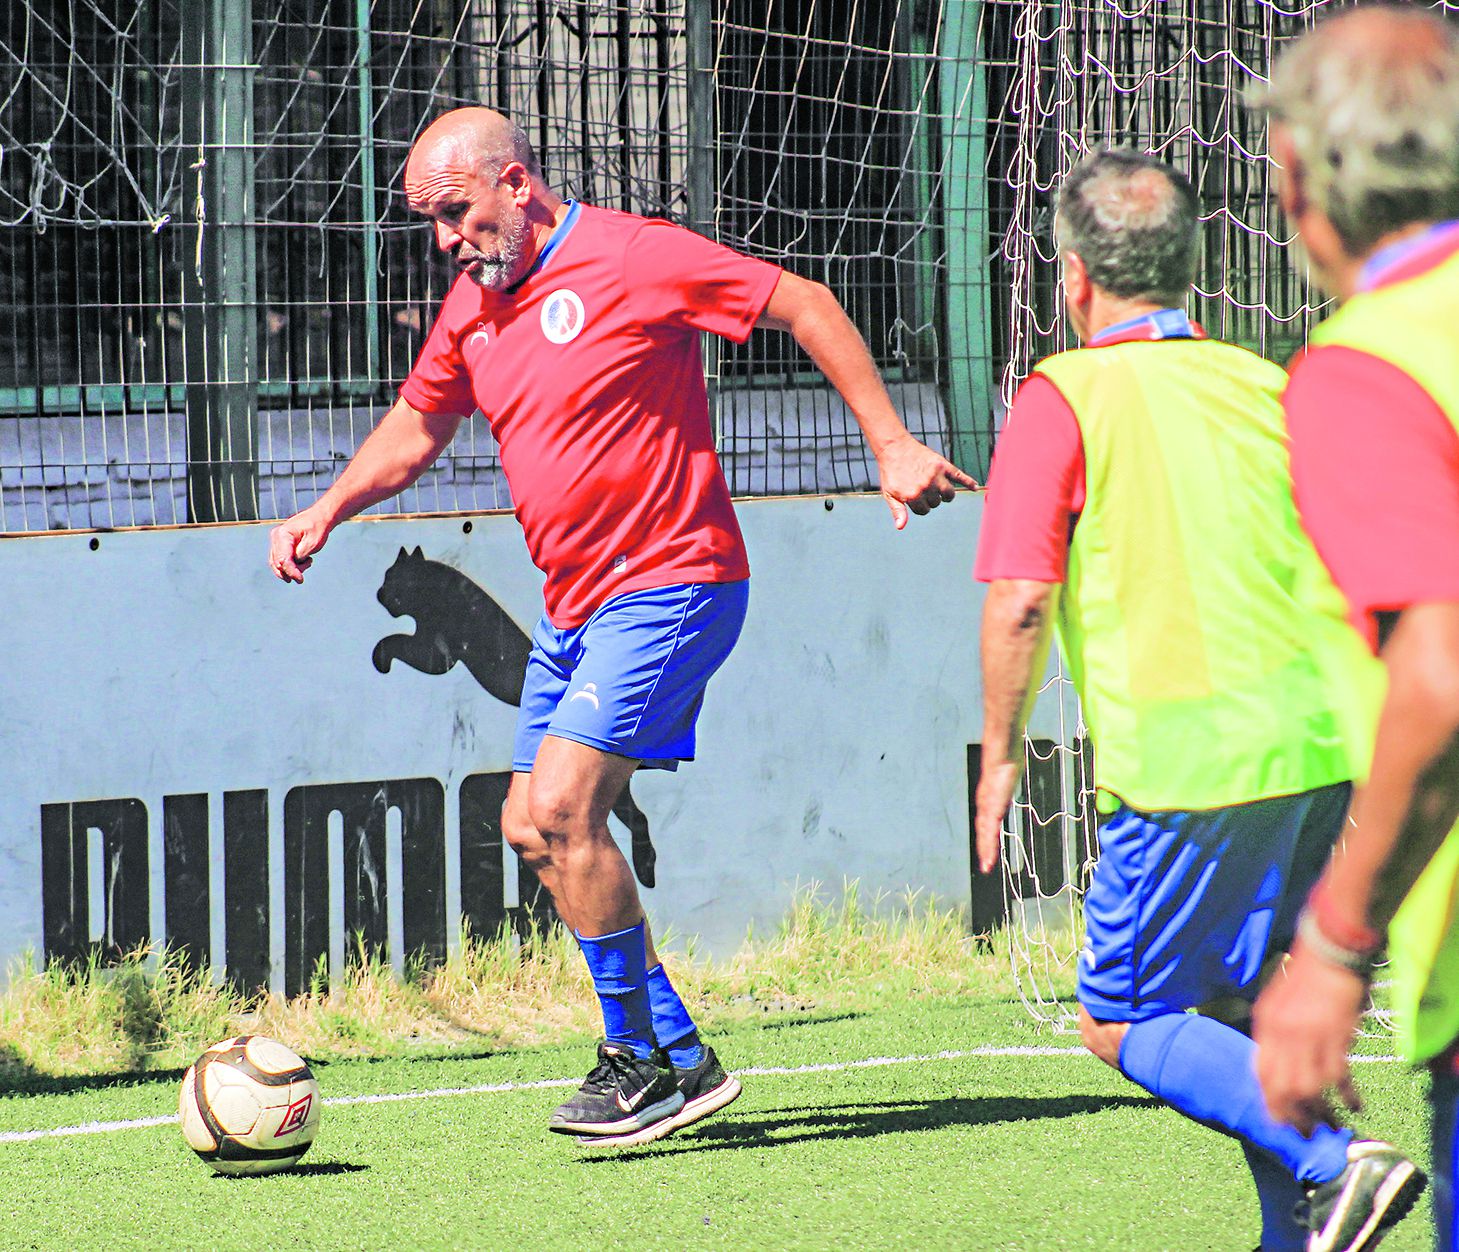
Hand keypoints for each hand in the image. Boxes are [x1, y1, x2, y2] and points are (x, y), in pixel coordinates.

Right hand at [269, 507, 331, 583]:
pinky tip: (303, 560)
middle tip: (309, 563)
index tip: (300, 580)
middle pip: (279, 563)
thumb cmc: (317, 529)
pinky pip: (280, 561)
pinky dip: (291, 565)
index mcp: (283, 534)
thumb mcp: (313, 543)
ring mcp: (275, 541)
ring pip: (278, 564)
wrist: (318, 518)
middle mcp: (275, 537)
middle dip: (293, 570)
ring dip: (293, 568)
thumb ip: (300, 556)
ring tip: (308, 560)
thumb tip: (291, 568)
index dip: (291, 572)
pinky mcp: (279, 546)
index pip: (283, 559)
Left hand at [876, 434, 978, 529]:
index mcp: (913, 496)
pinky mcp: (943, 465)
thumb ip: (897, 510)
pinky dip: (969, 482)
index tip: (914, 499)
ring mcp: (936, 476)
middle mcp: (926, 487)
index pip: (924, 511)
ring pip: (949, 494)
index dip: (919, 506)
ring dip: (946, 495)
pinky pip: (959, 476)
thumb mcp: (890, 493)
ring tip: (940, 491)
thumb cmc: (890, 472)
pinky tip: (975, 487)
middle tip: (922, 489)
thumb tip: (901, 527)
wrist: (894, 447)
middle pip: (936, 503)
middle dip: (930, 499)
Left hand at [975, 760, 1021, 873]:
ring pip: (986, 834)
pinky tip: (989, 857)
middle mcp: (985, 803)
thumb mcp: (1007, 766)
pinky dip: (989, 846)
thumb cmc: (1005, 754)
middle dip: (984, 847)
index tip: (987, 846)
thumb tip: (1013, 762)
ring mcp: (988, 806)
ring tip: (987, 867)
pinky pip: (990, 831)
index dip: (986, 833)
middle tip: (986, 865)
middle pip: (983, 829)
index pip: (985, 819)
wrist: (1001, 750)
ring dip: (986, 851)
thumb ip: (1007, 771)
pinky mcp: (993, 808)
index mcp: (988, 796)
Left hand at [1252, 941, 1365, 1134]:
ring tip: (1326, 1124)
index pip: (1261, 1072)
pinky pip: (1339, 1076)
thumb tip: (1269, 1064)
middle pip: (1282, 1087)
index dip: (1268, 1100)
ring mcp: (1311, 1037)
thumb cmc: (1301, 977)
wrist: (1328, 954)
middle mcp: (1284, 1034)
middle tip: (1301, 1131)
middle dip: (1290, 1114)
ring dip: (1318, 1109)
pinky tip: (1353, 1106)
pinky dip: (1346, 1094)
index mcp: (1265, 1024)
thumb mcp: (1273, 1001)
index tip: (1275, 1119)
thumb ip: (1270, 1032)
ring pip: (1309, 1087)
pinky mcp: (1338, 1037)